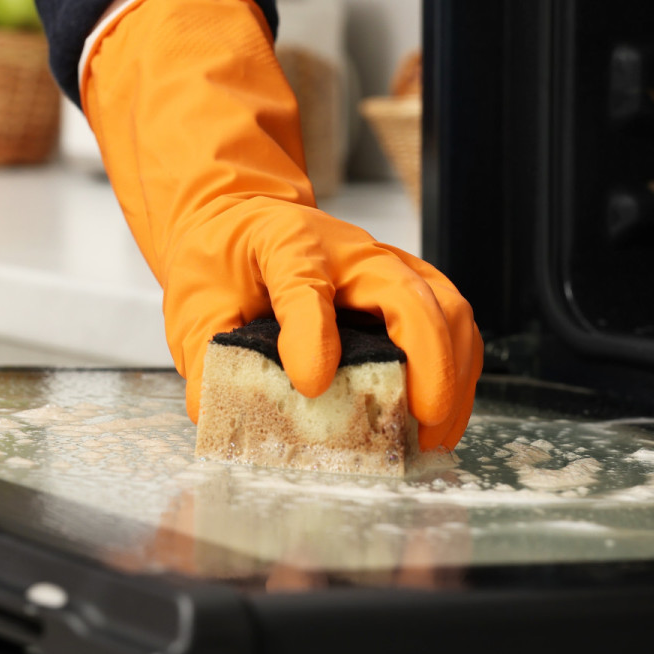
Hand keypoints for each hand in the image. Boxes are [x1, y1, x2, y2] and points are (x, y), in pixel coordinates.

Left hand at [81, 0, 481, 448]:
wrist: (242, 219)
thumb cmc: (225, 260)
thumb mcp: (195, 304)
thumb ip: (205, 354)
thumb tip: (215, 412)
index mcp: (287, 246)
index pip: (306, 285)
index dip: (312, 336)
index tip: (311, 385)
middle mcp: (351, 250)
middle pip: (409, 294)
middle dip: (427, 364)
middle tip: (418, 424)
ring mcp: (388, 266)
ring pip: (446, 309)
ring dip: (453, 375)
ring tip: (432, 434)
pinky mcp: (410, 287)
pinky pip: (452, 323)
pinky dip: (458, 372)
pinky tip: (439, 416)